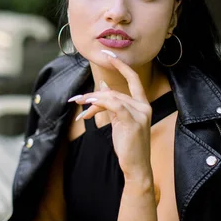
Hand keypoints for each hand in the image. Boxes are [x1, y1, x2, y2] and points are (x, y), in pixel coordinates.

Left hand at [69, 52, 152, 182]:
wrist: (136, 166)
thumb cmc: (128, 145)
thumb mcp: (120, 121)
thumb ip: (113, 103)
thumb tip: (104, 86)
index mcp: (143, 105)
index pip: (133, 79)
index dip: (121, 65)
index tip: (108, 54)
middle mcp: (143, 106)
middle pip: (114, 92)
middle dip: (93, 95)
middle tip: (76, 99)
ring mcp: (139, 113)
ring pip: (111, 98)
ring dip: (91, 101)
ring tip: (78, 107)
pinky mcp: (132, 121)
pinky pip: (112, 105)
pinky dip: (98, 104)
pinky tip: (86, 109)